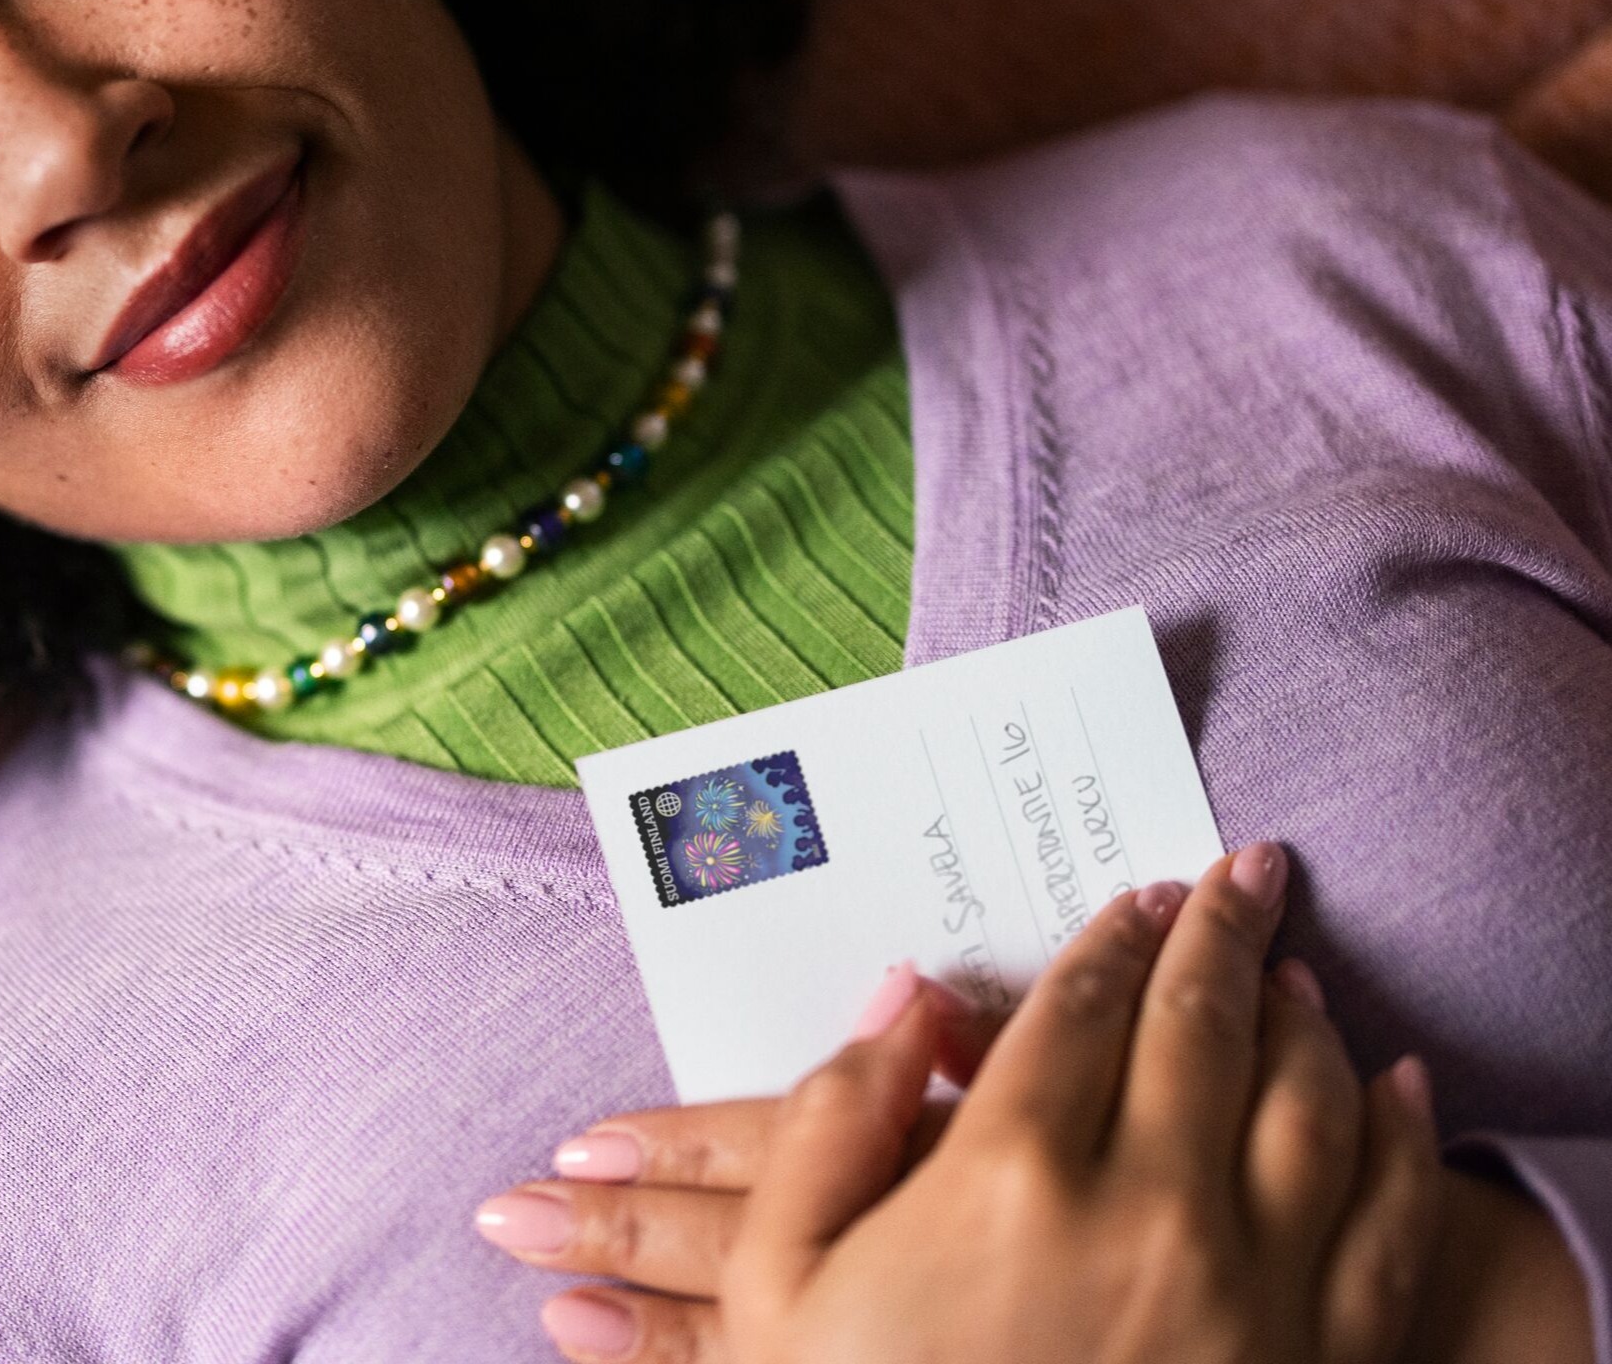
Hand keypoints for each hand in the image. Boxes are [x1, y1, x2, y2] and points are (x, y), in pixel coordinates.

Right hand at [478, 847, 1446, 1362]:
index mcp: (1009, 1176)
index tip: (1140, 897)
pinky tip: (1394, 1087)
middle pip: (1202, 1025)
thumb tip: (902, 997)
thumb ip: (829, 1124)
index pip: (1081, 1006)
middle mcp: (1146, 1212)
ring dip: (1306, 1018)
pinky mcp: (1320, 1360)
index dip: (1114, 937)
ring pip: (1309, 1103)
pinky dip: (1403, 1137)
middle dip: (1223, 931)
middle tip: (1242, 873)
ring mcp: (1250, 1291)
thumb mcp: (785, 1286)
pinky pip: (1392, 1222)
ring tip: (1295, 972)